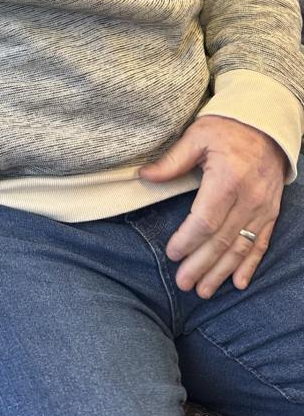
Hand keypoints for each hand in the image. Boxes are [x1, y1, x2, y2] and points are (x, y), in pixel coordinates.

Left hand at [140, 115, 285, 298]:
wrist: (266, 124)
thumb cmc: (226, 128)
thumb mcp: (196, 136)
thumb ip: (172, 160)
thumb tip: (144, 176)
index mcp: (227, 180)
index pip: (205, 221)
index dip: (188, 241)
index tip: (172, 254)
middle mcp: (249, 198)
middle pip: (222, 240)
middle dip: (202, 265)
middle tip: (184, 284)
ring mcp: (263, 208)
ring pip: (241, 247)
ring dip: (222, 272)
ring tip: (205, 290)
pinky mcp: (271, 212)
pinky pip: (262, 243)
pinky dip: (251, 265)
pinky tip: (239, 283)